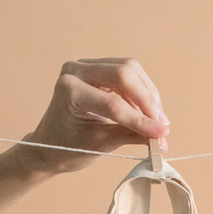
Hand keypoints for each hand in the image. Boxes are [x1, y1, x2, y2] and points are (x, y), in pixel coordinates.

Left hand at [20, 57, 170, 173]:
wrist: (49, 145)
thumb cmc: (67, 148)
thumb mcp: (99, 145)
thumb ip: (130, 136)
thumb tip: (161, 137)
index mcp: (69, 91)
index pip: (113, 103)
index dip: (140, 119)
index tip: (161, 135)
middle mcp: (76, 70)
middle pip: (124, 73)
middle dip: (148, 101)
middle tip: (163, 125)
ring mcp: (86, 66)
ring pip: (131, 70)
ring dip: (148, 96)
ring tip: (157, 121)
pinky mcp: (97, 68)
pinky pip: (128, 74)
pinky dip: (142, 94)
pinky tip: (148, 113)